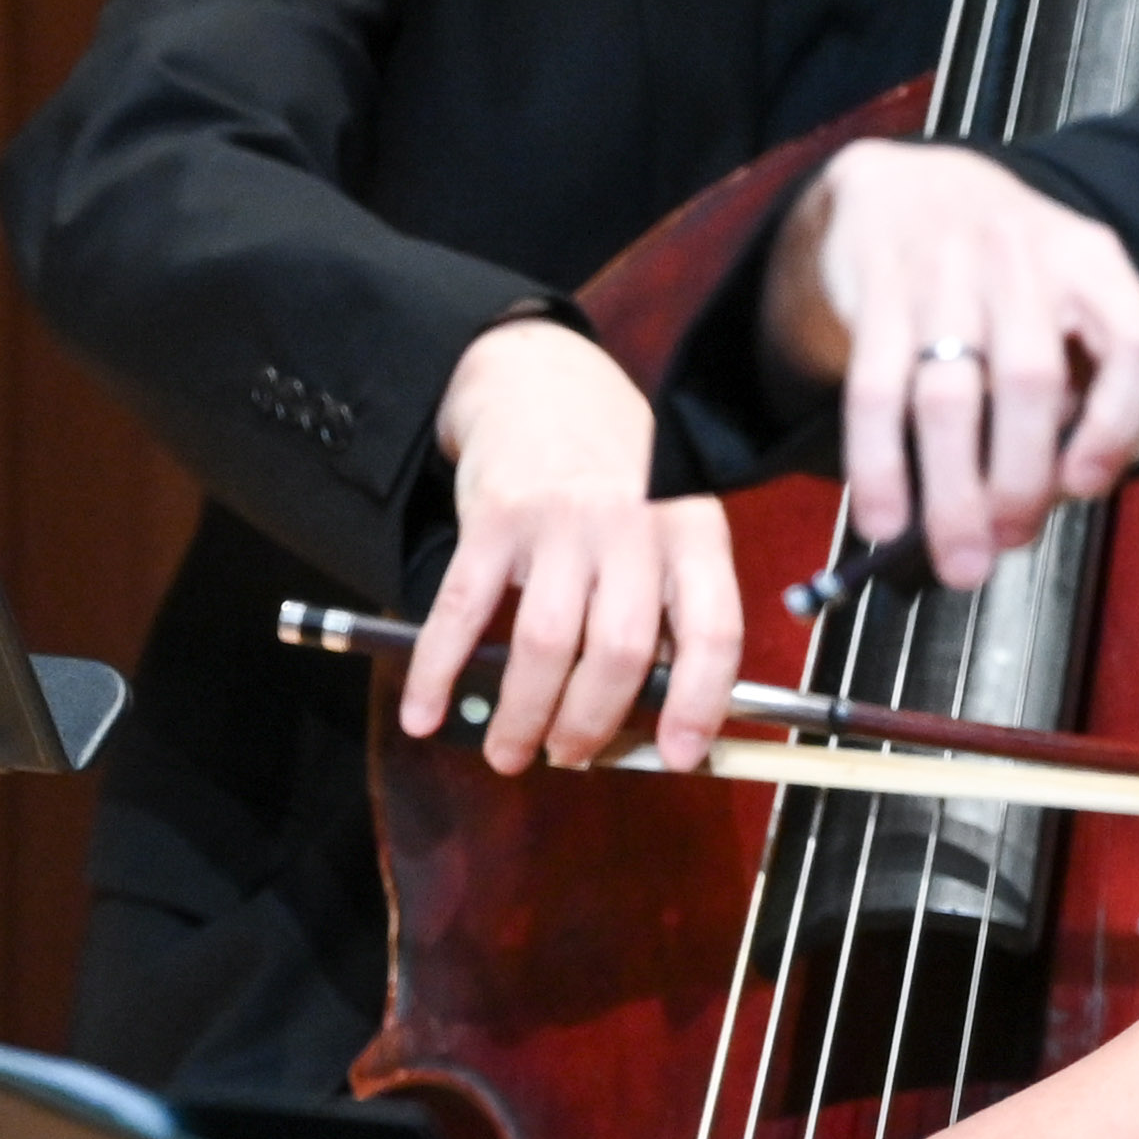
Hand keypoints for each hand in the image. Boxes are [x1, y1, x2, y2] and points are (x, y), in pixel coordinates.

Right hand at [399, 321, 742, 773]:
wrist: (542, 382)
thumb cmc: (617, 471)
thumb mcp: (670, 519)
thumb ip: (669, 602)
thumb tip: (653, 714)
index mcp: (690, 531)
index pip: (712, 630)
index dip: (699, 703)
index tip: (681, 755)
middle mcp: (632, 525)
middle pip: (619, 651)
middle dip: (589, 723)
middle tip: (568, 755)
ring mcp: (560, 521)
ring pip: (544, 644)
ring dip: (521, 714)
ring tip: (508, 751)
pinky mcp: (493, 518)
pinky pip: (463, 610)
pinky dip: (439, 672)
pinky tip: (426, 712)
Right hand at [763, 145, 1138, 589]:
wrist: (906, 187)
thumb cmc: (1004, 270)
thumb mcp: (1067, 293)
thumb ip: (1084, 379)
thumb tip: (1061, 492)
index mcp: (1091, 261)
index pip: (1135, 342)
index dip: (1121, 424)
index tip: (1088, 486)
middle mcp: (1020, 259)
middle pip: (1030, 380)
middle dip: (1021, 482)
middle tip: (1009, 542)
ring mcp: (942, 272)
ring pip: (949, 397)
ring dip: (953, 492)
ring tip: (958, 558)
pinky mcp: (875, 293)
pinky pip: (874, 392)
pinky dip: (879, 465)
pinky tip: (884, 516)